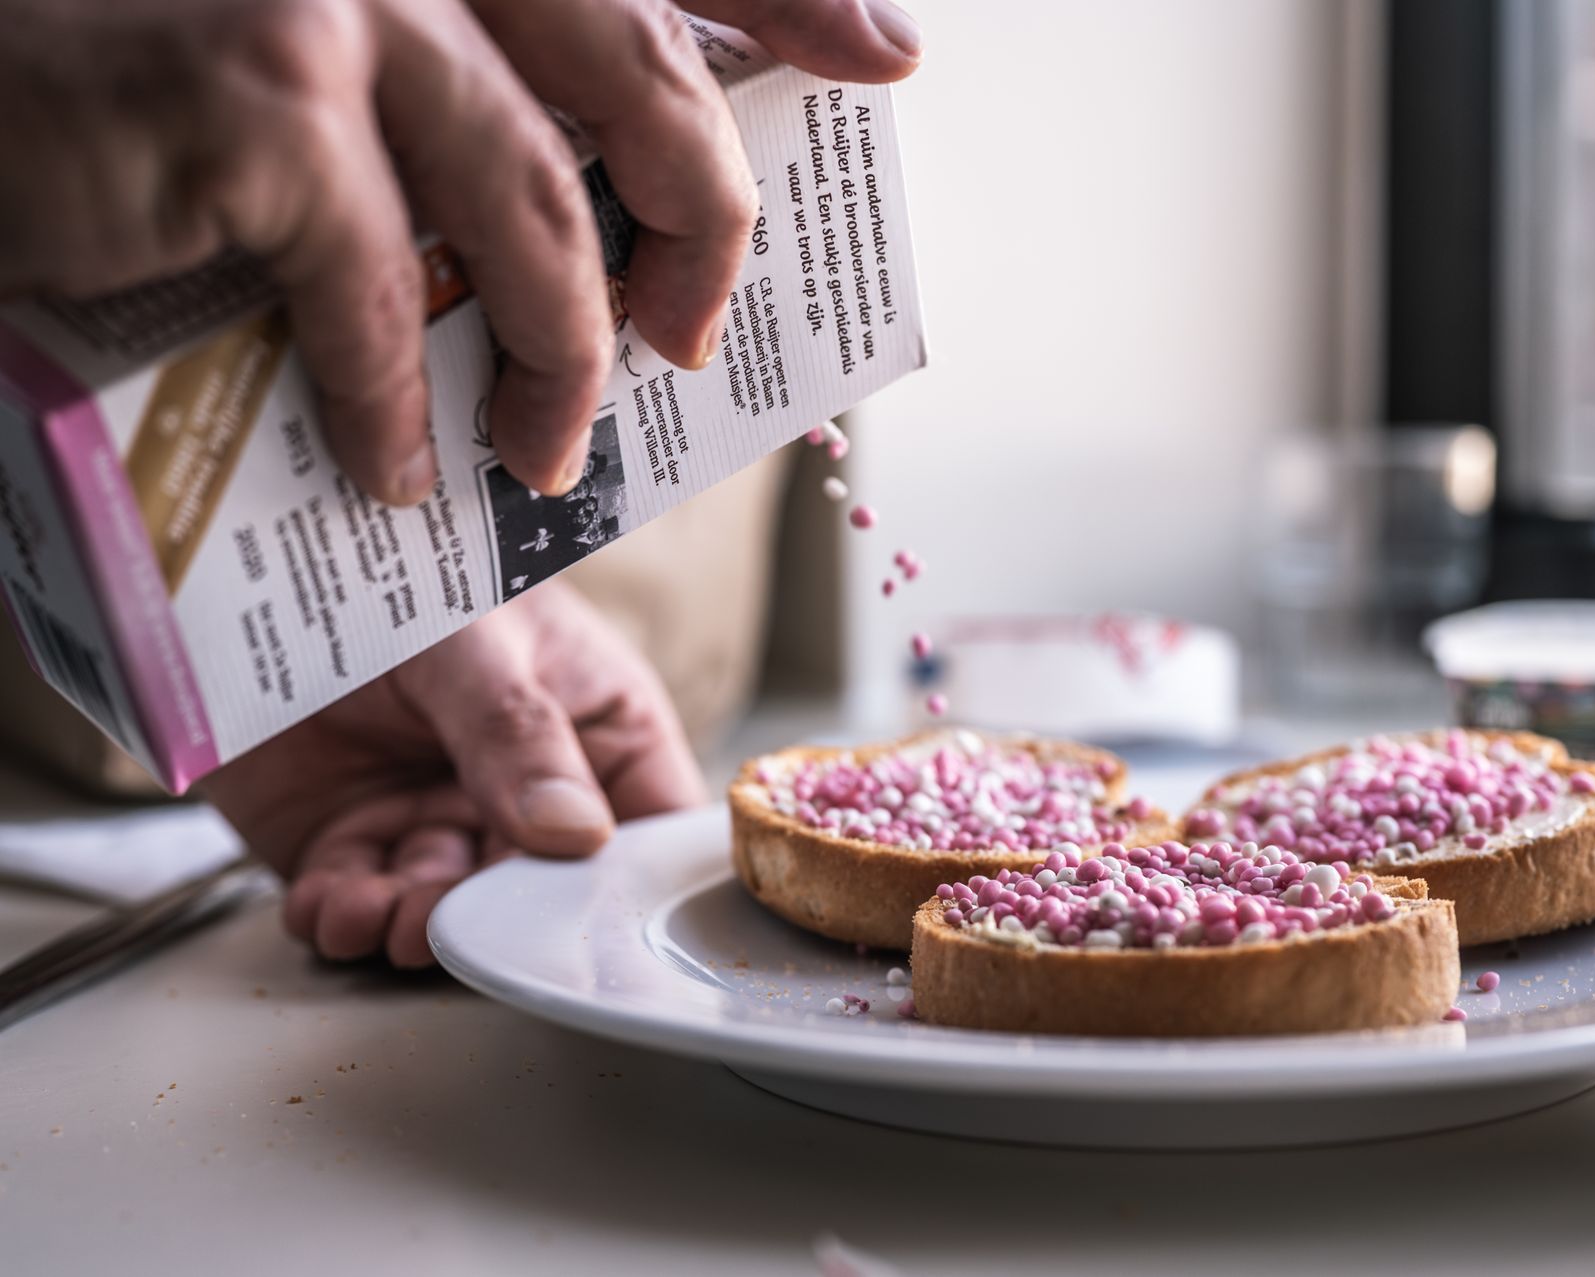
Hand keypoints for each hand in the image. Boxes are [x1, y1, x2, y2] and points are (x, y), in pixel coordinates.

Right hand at [0, 0, 919, 503]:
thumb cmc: (141, 67)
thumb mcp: (332, 49)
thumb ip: (478, 91)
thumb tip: (607, 192)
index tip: (889, 60)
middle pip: (652, 89)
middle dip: (702, 236)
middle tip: (688, 337)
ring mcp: (345, 0)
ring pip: (539, 215)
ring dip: (561, 362)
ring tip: (541, 451)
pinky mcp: (262, 98)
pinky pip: (387, 293)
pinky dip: (399, 404)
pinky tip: (393, 467)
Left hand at [199, 581, 704, 966]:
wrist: (261, 561)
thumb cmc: (401, 566)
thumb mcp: (473, 636)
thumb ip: (519, 732)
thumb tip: (573, 834)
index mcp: (597, 728)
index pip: (650, 824)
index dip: (633, 881)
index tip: (595, 920)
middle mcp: (526, 787)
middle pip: (542, 888)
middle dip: (496, 918)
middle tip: (456, 924)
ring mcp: (438, 816)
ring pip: (447, 907)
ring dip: (413, 925)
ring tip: (378, 915)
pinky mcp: (351, 840)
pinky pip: (357, 900)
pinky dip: (341, 916)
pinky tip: (331, 904)